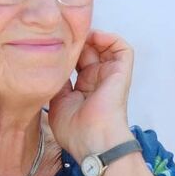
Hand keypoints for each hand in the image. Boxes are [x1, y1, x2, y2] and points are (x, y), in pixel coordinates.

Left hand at [48, 30, 132, 158]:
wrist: (93, 140)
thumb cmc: (75, 131)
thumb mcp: (56, 103)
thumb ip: (56, 83)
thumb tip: (52, 65)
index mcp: (83, 89)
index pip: (76, 62)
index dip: (66, 51)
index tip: (52, 44)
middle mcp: (97, 80)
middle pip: (88, 51)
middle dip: (75, 41)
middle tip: (62, 35)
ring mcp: (110, 76)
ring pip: (105, 46)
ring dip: (91, 37)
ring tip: (77, 35)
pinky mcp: (121, 72)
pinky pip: (123, 48)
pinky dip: (110, 38)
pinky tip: (93, 38)